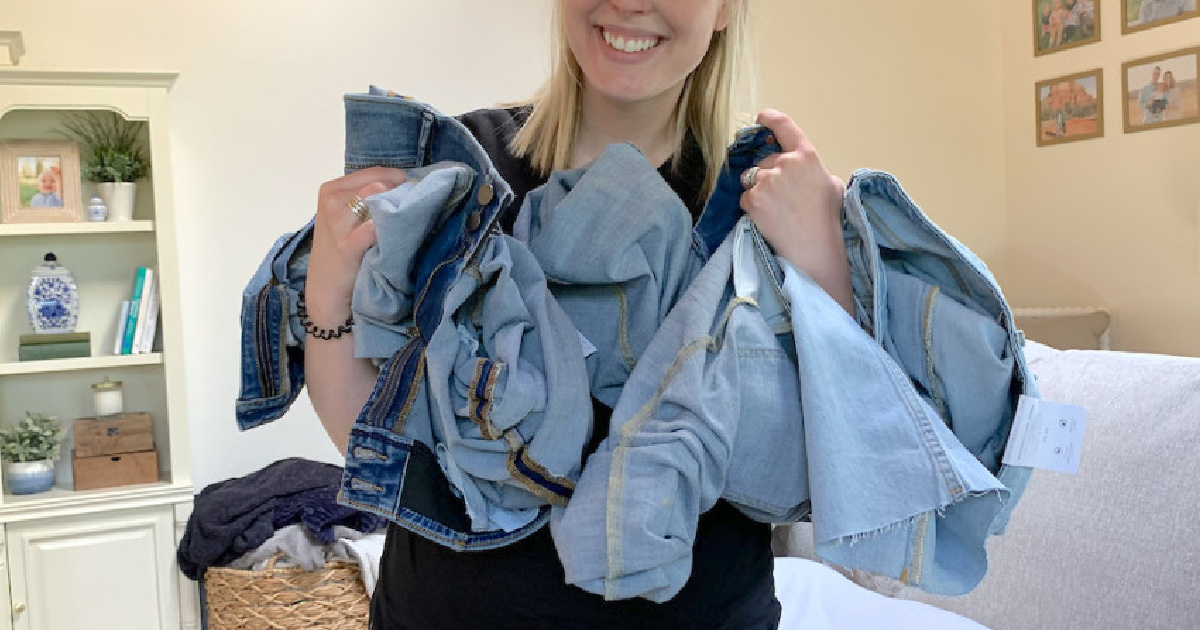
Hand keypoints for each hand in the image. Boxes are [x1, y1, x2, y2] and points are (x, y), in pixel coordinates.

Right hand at [305, 167, 407, 322]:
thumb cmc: (342, 250)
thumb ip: (369, 199)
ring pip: (376, 199)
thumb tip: (408, 185)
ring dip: (399, 209)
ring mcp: (337, 223)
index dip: (402, 179)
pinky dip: (390, 228)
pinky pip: (374, 228)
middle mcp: (331, 201)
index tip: (417, 191)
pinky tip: (401, 236)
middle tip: (418, 206)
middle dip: (402, 192)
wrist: (325, 289)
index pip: (376, 172)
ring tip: (411, 221)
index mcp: (331, 190)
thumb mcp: (347, 218)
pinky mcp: (346, 247)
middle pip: (379, 183)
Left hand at [740, 109, 853, 313]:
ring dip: (758, 188)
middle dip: (769, 173)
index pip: (784, 126)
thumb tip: (802, 169)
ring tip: (776, 208)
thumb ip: (814, 170)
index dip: (770, 119)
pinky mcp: (752, 199)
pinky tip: (768, 217)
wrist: (814, 248)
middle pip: (765, 160)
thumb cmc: (828, 219)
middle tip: (783, 196)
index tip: (761, 118)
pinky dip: (752, 205)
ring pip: (751, 177)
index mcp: (806, 155)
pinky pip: (745, 196)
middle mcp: (785, 163)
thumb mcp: (833, 185)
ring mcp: (766, 181)